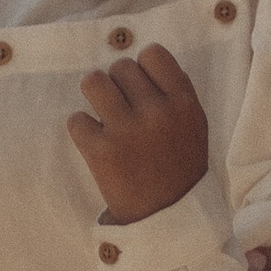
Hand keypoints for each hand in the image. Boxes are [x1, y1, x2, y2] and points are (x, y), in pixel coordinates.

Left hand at [68, 45, 210, 222]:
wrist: (167, 217)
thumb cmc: (179, 167)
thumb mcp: (194, 126)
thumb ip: (176, 92)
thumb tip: (143, 60)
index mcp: (184, 103)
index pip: (152, 53)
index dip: (141, 67)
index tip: (140, 86)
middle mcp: (157, 112)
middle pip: (120, 66)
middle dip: (117, 84)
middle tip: (121, 108)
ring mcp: (128, 131)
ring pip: (93, 82)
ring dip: (94, 96)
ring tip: (102, 114)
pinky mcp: (101, 152)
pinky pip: (76, 119)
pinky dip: (82, 130)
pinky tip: (95, 142)